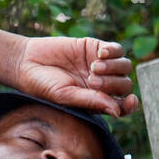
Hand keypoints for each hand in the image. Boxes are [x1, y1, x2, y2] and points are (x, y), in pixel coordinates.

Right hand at [11, 36, 138, 117]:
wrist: (27, 62)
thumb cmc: (43, 86)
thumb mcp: (66, 97)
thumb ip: (91, 102)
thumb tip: (117, 111)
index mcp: (95, 102)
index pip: (121, 106)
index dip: (130, 105)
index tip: (131, 100)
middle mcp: (101, 85)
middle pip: (124, 85)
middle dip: (113, 84)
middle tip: (92, 82)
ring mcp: (100, 65)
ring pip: (125, 67)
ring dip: (114, 67)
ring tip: (94, 67)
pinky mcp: (95, 47)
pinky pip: (117, 49)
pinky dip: (113, 51)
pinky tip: (100, 54)